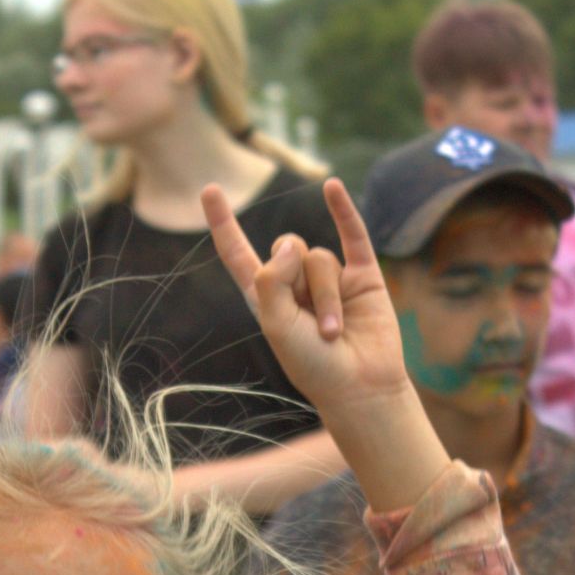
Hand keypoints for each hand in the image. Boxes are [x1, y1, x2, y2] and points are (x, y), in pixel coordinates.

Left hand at [202, 177, 410, 420]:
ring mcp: (331, 278)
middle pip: (288, 248)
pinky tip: (331, 187)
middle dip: (298, 279)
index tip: (211, 191)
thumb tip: (289, 244)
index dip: (224, 224)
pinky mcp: (364, 276)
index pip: (239, 253)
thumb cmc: (313, 366)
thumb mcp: (277, 326)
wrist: (359, 387)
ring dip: (326, 296)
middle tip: (308, 318)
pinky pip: (352, 235)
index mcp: (267, 297)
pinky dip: (343, 210)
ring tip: (334, 331)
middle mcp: (296, 283)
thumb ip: (272, 281)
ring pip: (321, 258)